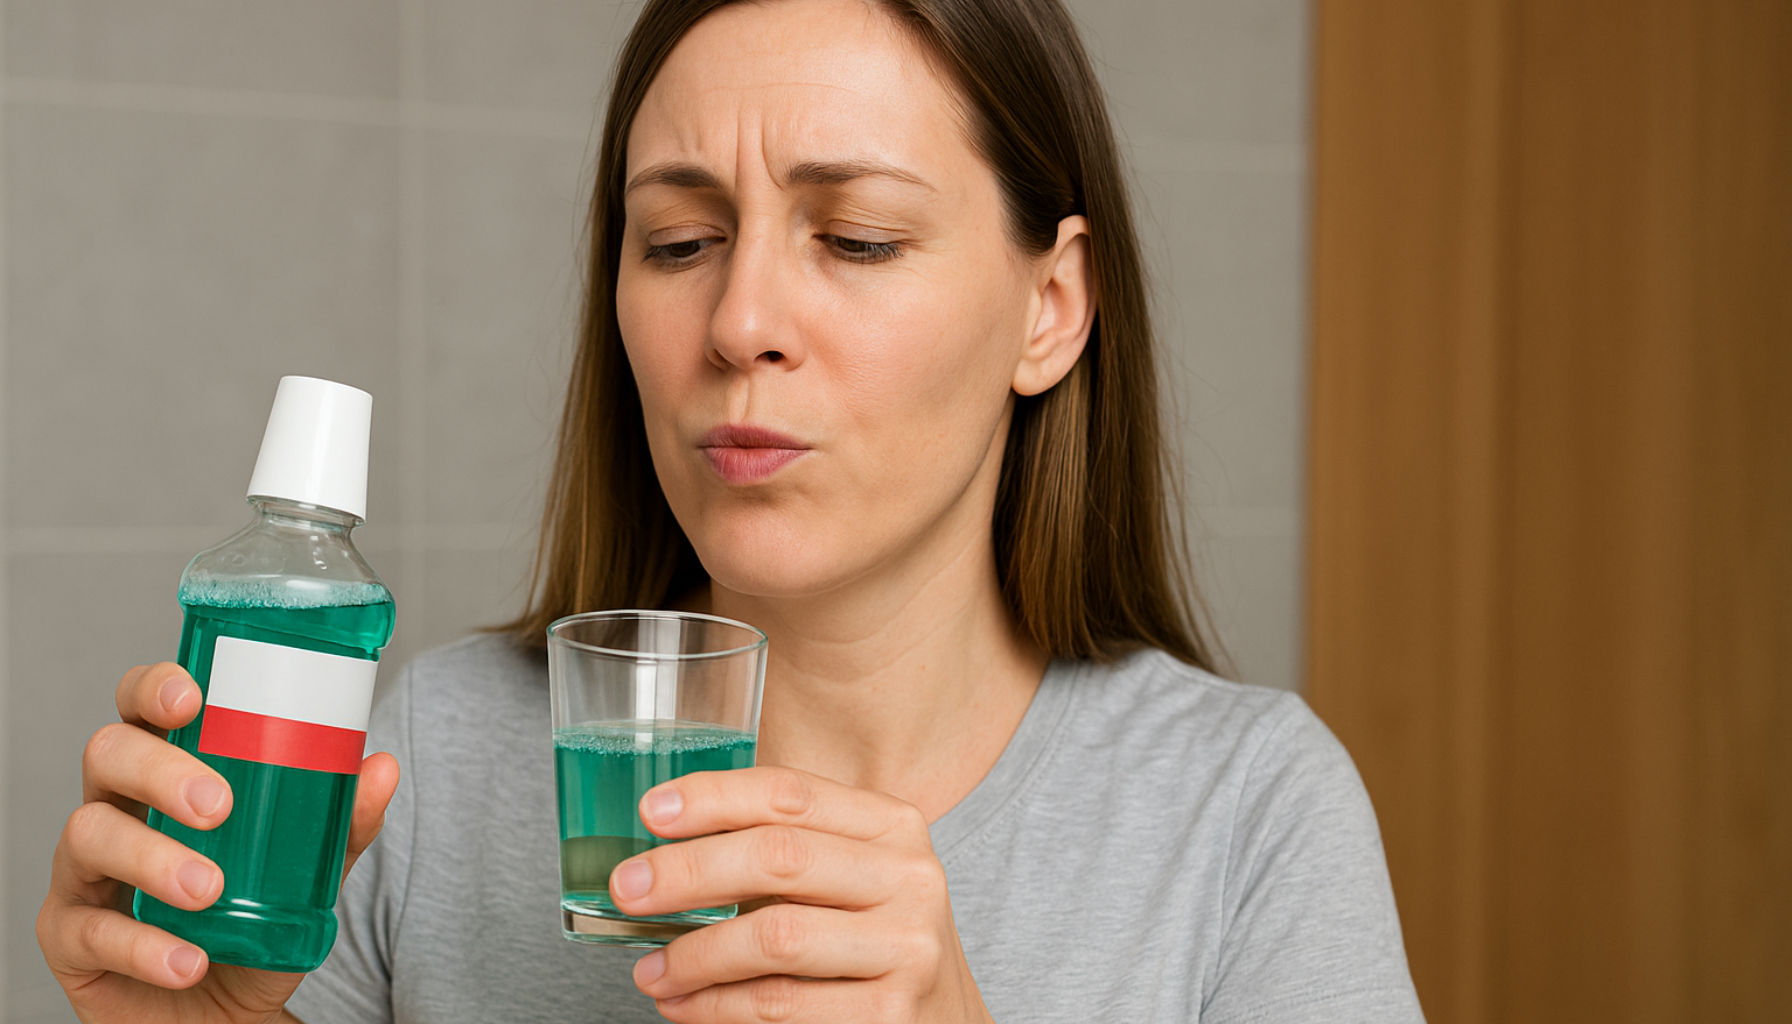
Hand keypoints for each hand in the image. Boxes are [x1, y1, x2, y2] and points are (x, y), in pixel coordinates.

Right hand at [36, 661, 398, 1023]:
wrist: (228, 1013)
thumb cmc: (254, 920)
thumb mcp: (307, 871)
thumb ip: (340, 824)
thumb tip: (382, 767)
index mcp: (165, 772)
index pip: (142, 709)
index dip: (154, 688)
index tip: (192, 698)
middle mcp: (116, 807)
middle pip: (108, 755)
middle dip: (161, 771)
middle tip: (219, 807)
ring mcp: (82, 870)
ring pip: (88, 835)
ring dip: (153, 859)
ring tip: (211, 890)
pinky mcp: (67, 935)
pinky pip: (86, 929)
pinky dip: (142, 945)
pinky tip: (187, 960)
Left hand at [609, 766, 994, 1022]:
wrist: (945, 1020)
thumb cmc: (874, 937)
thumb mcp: (849, 875)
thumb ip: (783, 850)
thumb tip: (666, 846)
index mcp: (893, 825)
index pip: (791, 794)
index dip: (714, 797)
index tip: (651, 812)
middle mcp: (909, 878)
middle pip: (778, 856)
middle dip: (688, 871)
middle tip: (629, 890)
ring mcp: (906, 947)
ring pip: (773, 937)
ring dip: (694, 955)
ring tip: (651, 969)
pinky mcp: (890, 1014)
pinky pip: (779, 1004)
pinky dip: (716, 1006)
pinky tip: (686, 1004)